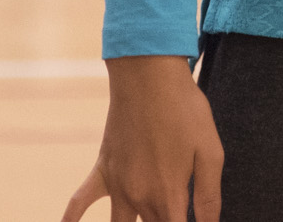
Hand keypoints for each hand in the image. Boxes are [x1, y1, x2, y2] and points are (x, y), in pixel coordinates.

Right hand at [61, 55, 222, 221]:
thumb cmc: (185, 110)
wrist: (149, 75)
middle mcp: (140, 197)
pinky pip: (81, 200)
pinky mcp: (103, 168)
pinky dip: (72, 218)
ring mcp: (118, 185)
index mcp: (170, 197)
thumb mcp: (211, 153)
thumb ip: (210, 197)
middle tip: (166, 216)